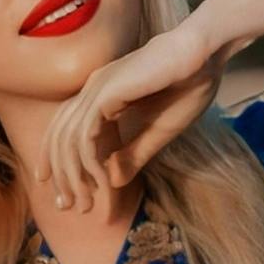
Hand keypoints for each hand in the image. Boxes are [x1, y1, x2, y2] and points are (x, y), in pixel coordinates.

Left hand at [44, 19, 228, 212]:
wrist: (205, 57)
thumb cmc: (187, 85)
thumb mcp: (157, 131)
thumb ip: (133, 154)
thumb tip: (112, 182)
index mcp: (101, 94)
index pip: (65, 130)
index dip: (59, 162)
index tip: (63, 192)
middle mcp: (92, 90)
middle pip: (59, 137)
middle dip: (61, 175)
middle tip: (67, 206)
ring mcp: (96, 89)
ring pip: (68, 140)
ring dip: (75, 176)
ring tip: (87, 202)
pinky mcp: (106, 93)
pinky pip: (86, 136)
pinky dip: (91, 164)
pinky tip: (104, 182)